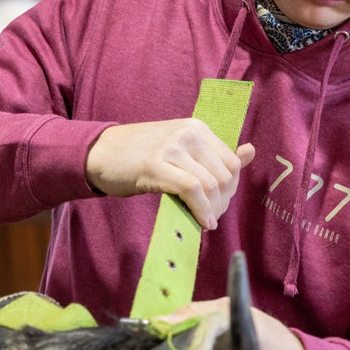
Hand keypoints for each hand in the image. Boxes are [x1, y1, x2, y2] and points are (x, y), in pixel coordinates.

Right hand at [85, 119, 255, 229]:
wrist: (99, 153)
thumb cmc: (139, 155)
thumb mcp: (180, 149)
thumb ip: (214, 153)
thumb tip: (250, 151)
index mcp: (197, 127)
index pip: (232, 161)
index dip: (231, 188)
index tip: (219, 203)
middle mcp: (188, 133)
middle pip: (225, 175)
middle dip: (223, 202)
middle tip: (211, 216)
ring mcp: (172, 148)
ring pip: (211, 184)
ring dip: (213, 209)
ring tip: (205, 221)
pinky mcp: (156, 165)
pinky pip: (192, 190)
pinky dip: (201, 210)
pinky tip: (201, 222)